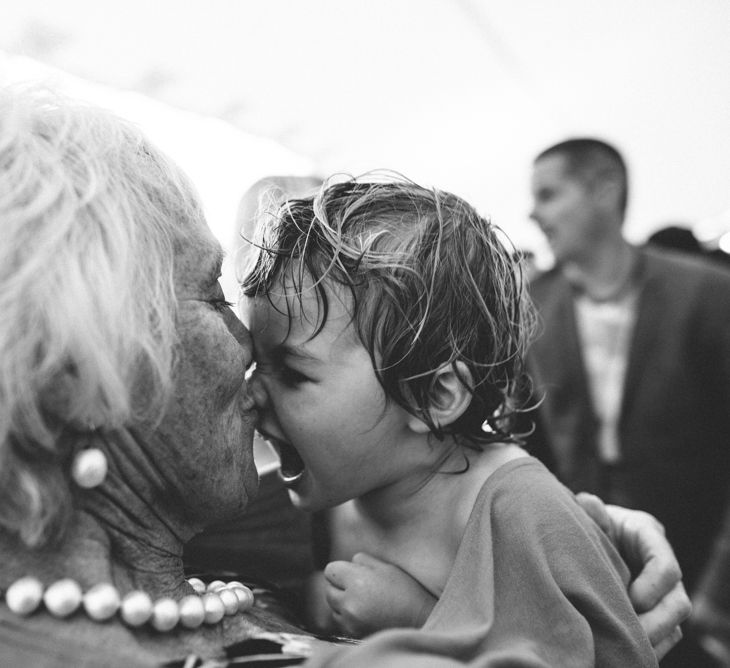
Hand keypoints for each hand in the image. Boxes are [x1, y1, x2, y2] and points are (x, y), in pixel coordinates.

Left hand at [323, 552, 436, 637]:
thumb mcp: (386, 568)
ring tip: (362, 600)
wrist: (419, 621)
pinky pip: (340, 621)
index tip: (351, 572)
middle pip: (328, 589)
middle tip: (358, 585)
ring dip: (341, 602)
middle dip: (339, 585)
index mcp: (357, 582)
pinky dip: (347, 616)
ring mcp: (350, 621)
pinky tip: (364, 612)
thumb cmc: (405, 591)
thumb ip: (363, 561)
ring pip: (333, 607)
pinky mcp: (353, 633)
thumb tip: (349, 563)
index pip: (330, 570)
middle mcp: (349, 603)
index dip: (341, 569)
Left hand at [576, 492, 691, 659]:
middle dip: (656, 622)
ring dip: (652, 638)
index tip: (631, 599)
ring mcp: (661, 591)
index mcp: (648, 535)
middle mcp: (661, 565)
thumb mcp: (588, 512)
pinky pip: (662, 637)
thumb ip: (590, 510)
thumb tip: (589, 504)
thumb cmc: (586, 521)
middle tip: (631, 634)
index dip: (653, 586)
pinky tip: (624, 647)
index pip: (665, 565)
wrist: (583, 535)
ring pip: (673, 624)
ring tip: (625, 643)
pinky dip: (647, 645)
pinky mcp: (654, 612)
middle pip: (678, 603)